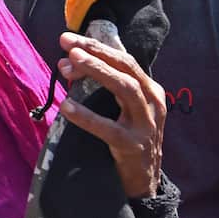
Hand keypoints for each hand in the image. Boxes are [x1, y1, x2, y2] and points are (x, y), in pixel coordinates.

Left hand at [57, 31, 166, 198]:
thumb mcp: (122, 106)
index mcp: (150, 89)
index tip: (68, 38)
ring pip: (125, 88)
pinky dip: (86, 116)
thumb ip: (101, 83)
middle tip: (68, 45)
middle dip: (95, 52)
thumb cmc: (127, 136)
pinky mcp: (132, 146)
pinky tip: (66, 107)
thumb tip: (67, 61)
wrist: (144, 179)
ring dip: (97, 71)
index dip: (96, 46)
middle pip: (125, 67)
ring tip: (69, 64)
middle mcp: (152, 103)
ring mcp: (145, 125)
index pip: (123, 59)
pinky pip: (108, 129)